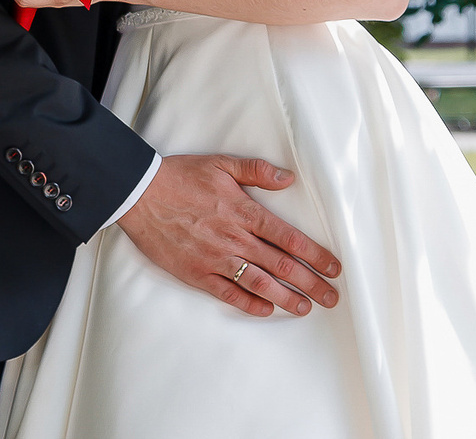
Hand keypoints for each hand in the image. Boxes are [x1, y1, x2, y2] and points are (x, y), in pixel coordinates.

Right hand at [118, 154, 341, 318]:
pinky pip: (228, 294)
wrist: (141, 195)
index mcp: (245, 213)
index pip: (290, 238)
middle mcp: (235, 239)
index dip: (315, 255)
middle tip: (331, 297)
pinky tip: (266, 310)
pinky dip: (249, 304)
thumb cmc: (181, 177)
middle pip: (281, 266)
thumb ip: (258, 172)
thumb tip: (288, 178)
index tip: (334, 267)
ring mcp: (216, 259)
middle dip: (310, 283)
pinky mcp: (197, 274)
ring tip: (306, 308)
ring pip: (260, 284)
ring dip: (286, 298)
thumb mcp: (222, 164)